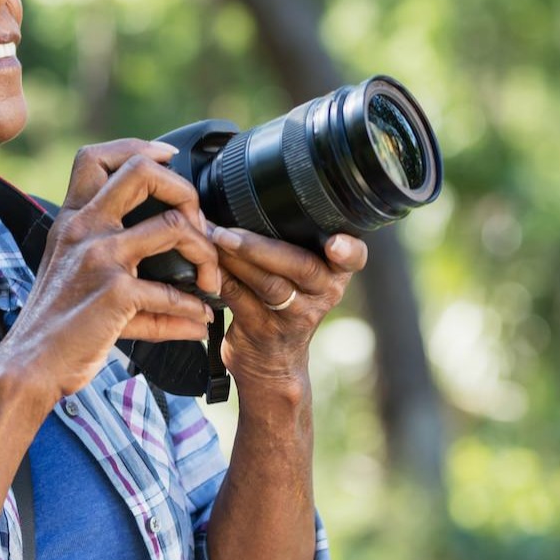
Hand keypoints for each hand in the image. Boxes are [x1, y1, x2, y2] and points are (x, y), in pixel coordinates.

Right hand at [0, 140, 222, 403]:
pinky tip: (197, 320)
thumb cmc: (55, 324)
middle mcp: (83, 229)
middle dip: (185, 191)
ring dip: (205, 253)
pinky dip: (191, 307)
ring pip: (174, 225)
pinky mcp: (114, 292)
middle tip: (199, 226)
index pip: (95, 157)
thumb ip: (125, 267)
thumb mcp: (75, 277)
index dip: (139, 149)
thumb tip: (182, 281)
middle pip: (141, 171)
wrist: (29, 364)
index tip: (171, 160)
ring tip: (209, 280)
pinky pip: (172, 291)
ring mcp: (99, 257)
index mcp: (72, 220)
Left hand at [210, 226, 368, 397]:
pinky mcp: (262, 330)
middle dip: (261, 246)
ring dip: (236, 259)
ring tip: (212, 238)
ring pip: (268, 283)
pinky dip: (219, 276)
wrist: (273, 366)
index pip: (353, 258)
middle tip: (228, 231)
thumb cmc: (286, 306)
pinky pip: (239, 298)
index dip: (348, 250)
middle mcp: (322, 295)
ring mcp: (294, 316)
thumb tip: (249, 194)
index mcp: (335, 274)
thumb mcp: (305, 277)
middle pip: (301, 266)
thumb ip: (293, 242)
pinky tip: (205, 262)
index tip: (337, 244)